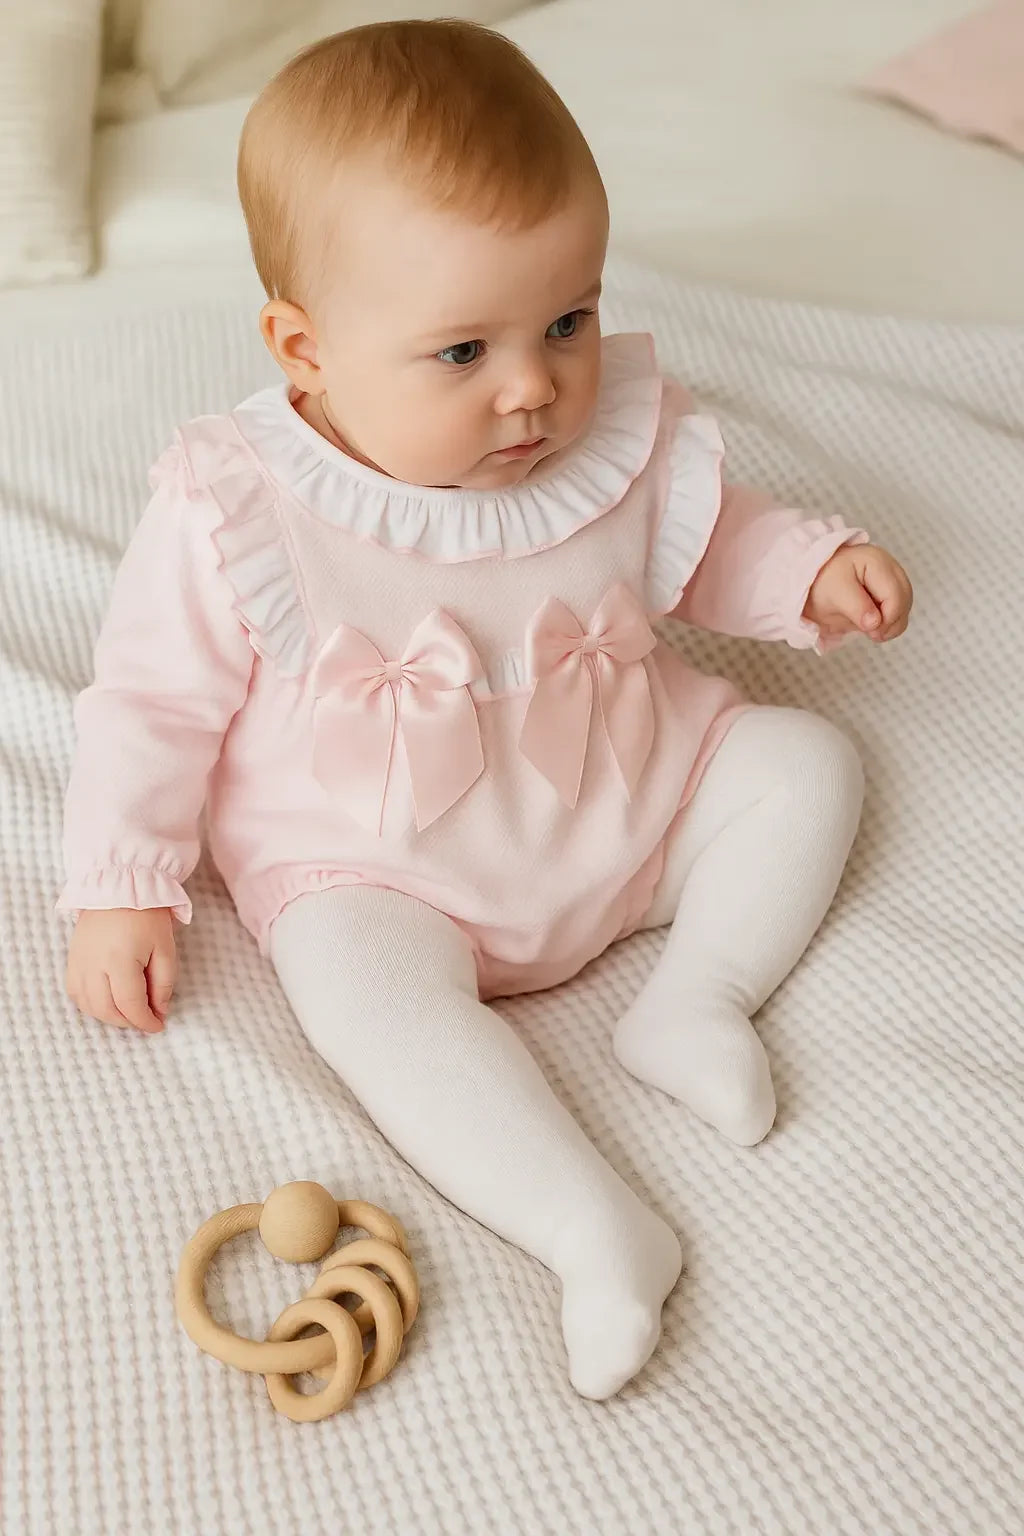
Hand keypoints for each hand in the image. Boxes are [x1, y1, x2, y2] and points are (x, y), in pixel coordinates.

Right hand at [67, 908, 176, 1034]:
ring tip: (129, 1012)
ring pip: (87, 1005)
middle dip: (128, 1022)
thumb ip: (163, 983)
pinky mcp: (71, 959)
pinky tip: (106, 1002)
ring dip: (108, 1016)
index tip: (158, 1026)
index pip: (130, 1005)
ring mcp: (79, 962)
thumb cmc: (147, 916)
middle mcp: (94, 965)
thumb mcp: (165, 948)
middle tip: (145, 1020)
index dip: (145, 1021)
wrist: (119, 888)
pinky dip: (90, 1005)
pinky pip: (75, 992)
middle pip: (106, 1010)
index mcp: (120, 961)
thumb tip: (159, 1011)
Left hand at [804, 544, 912, 643]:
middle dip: (892, 622)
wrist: (815, 583)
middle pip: (905, 600)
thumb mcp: (835, 595)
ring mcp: (893, 578)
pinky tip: (876, 627)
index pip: (895, 595)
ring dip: (892, 624)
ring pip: (905, 606)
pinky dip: (891, 623)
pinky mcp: (891, 591)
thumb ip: (856, 608)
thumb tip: (875, 623)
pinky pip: (900, 610)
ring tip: (872, 632)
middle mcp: (890, 567)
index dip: (887, 619)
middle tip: (872, 634)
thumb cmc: (823, 584)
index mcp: (876, 562)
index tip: (870, 632)